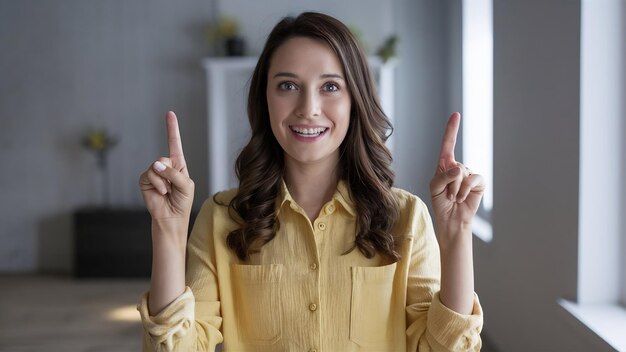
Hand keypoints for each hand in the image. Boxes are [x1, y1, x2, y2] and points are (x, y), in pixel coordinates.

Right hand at [139, 111, 193, 221]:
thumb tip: (155, 164)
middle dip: (170, 173)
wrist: (171, 218)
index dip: (172, 128)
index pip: (174, 143)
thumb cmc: (182, 202)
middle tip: (173, 187)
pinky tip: (161, 193)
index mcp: (178, 165)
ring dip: (164, 181)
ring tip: (167, 192)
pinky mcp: (145, 180)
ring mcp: (154, 173)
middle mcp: (166, 166)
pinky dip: (157, 185)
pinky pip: (149, 175)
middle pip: (164, 158)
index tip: (169, 113)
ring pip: (155, 166)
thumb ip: (174, 173)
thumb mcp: (186, 186)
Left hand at [429, 113, 484, 240]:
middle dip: (448, 183)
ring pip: (462, 174)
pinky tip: (462, 199)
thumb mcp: (435, 187)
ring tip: (454, 198)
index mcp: (445, 164)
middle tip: (447, 195)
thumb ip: (443, 176)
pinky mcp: (478, 183)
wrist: (451, 218)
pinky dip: (464, 190)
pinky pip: (472, 180)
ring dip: (455, 189)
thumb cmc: (441, 202)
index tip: (456, 114)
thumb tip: (459, 168)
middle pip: (453, 167)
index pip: (448, 144)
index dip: (452, 129)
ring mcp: (469, 174)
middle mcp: (458, 167)